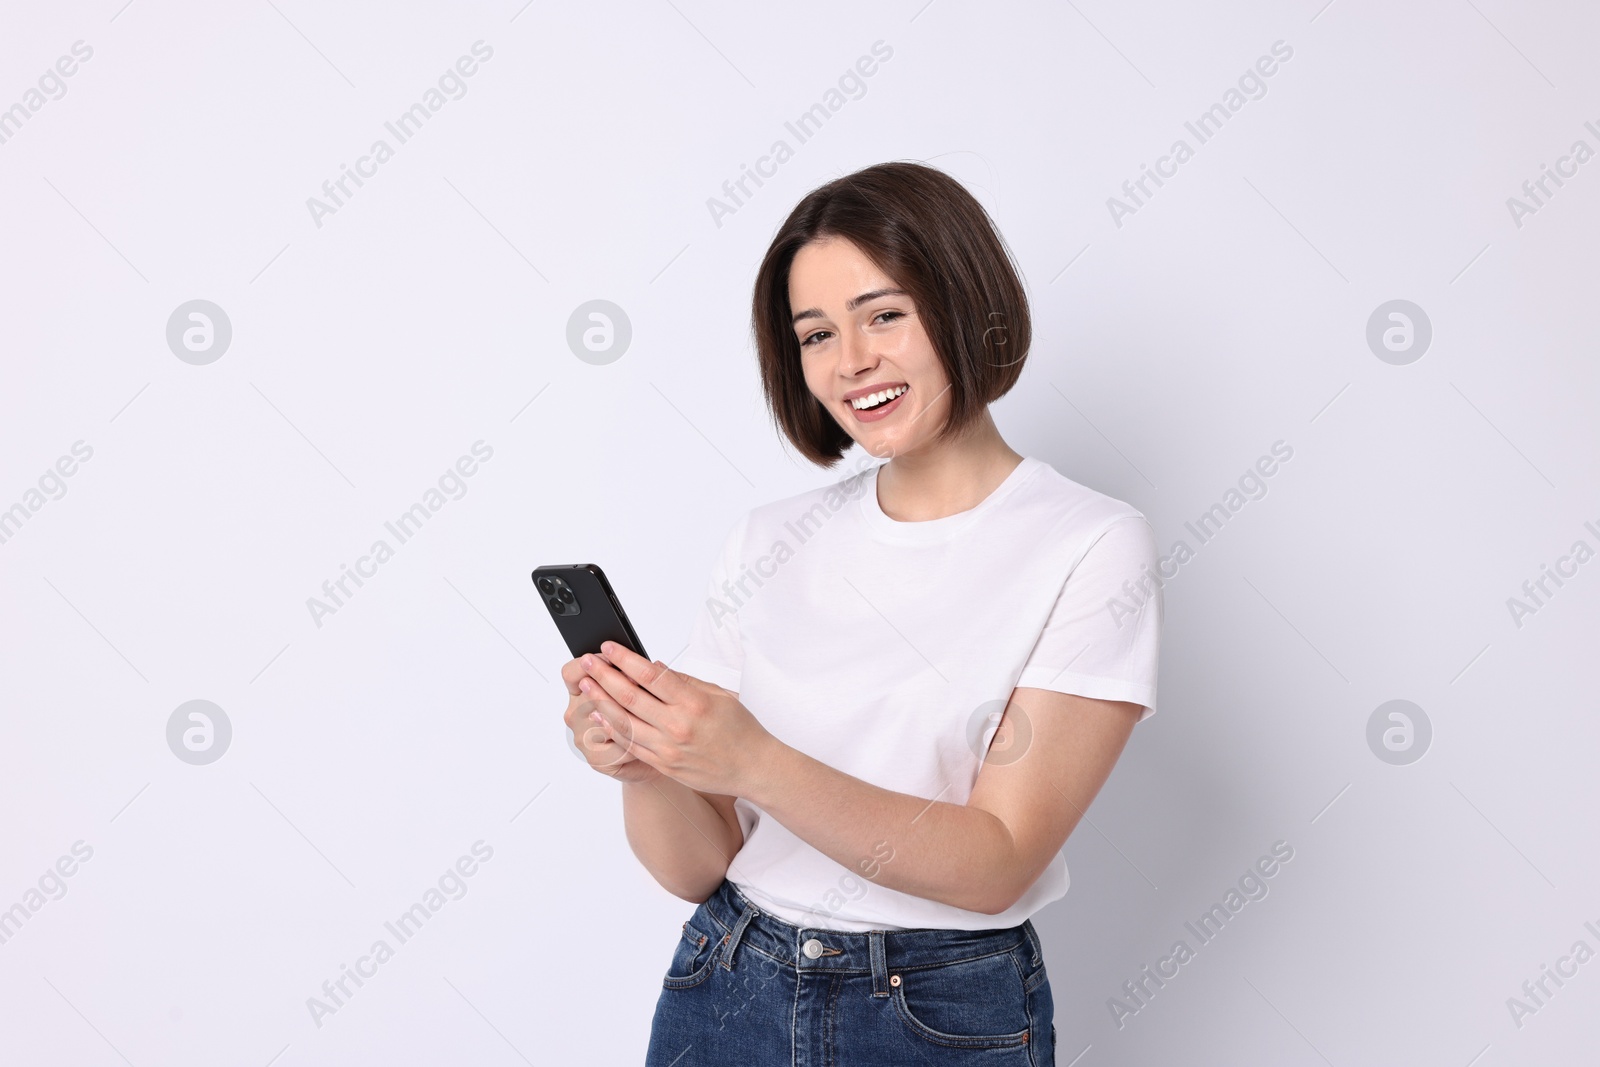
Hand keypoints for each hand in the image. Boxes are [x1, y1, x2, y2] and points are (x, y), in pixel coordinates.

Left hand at [580, 641, 774, 796]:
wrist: (752, 767)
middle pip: (630, 697)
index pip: (650, 675)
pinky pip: (631, 744)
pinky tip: (600, 715)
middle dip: (604, 676)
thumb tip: (653, 666)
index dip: (625, 659)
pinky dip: (612, 728)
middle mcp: (678, 726)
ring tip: (586, 685)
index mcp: (694, 703)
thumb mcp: (719, 695)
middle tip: (588, 662)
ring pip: (624, 722)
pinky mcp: (663, 765)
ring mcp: (668, 748)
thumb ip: (684, 681)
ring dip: (601, 701)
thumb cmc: (740, 730)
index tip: (609, 647)